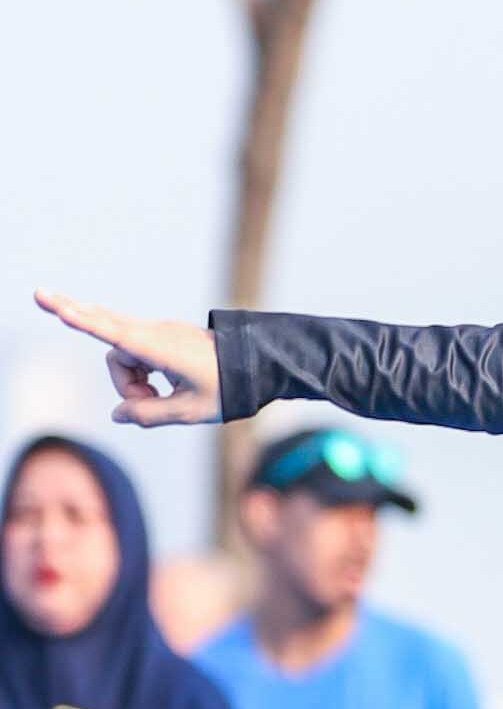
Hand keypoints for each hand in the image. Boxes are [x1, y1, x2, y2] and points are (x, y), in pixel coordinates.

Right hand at [32, 292, 222, 424]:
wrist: (257, 365)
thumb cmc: (228, 388)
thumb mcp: (191, 411)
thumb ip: (150, 414)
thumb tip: (118, 413)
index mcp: (161, 349)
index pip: (115, 334)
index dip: (85, 323)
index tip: (62, 309)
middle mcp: (155, 335)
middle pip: (109, 341)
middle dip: (80, 322)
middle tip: (38, 294)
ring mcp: (158, 335)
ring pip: (123, 356)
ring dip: (130, 382)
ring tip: (158, 399)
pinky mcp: (162, 340)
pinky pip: (135, 356)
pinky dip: (137, 376)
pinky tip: (155, 393)